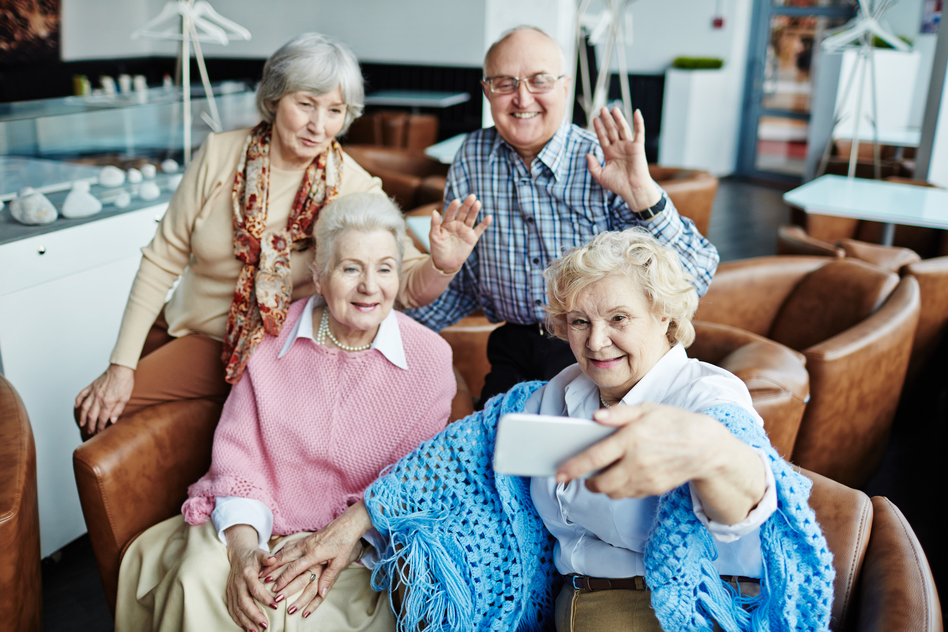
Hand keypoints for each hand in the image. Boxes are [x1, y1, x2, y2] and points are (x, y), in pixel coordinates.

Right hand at [74, 364, 134, 434]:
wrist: (121, 368)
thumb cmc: (125, 382)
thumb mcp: (125, 398)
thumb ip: (118, 410)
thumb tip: (112, 421)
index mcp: (108, 402)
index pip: (102, 418)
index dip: (100, 427)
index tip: (99, 433)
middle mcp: (98, 398)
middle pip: (92, 415)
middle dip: (90, 425)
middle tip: (89, 432)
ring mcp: (93, 392)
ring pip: (85, 407)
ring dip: (82, 416)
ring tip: (82, 423)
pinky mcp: (92, 386)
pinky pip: (82, 394)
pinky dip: (78, 400)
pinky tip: (77, 406)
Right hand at [224, 526, 276, 631]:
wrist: (238, 554)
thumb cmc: (253, 555)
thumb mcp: (261, 553)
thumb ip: (267, 557)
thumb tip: (273, 559)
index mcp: (247, 573)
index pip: (255, 588)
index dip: (264, 598)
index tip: (275, 606)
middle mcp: (237, 583)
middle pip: (244, 602)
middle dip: (254, 615)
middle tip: (265, 625)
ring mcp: (232, 590)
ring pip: (237, 609)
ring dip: (246, 622)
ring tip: (256, 631)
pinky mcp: (229, 595)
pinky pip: (231, 610)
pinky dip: (238, 620)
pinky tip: (246, 628)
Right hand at [259, 501, 370, 618]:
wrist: (347, 524)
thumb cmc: (345, 543)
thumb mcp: (340, 562)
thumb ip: (329, 578)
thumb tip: (322, 594)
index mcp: (314, 554)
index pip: (295, 568)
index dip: (284, 579)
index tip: (275, 589)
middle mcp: (306, 547)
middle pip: (284, 559)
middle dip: (272, 570)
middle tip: (260, 580)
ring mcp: (304, 541)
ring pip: (284, 552)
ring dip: (273, 562)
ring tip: (262, 570)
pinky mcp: (305, 538)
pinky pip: (288, 545)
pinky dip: (279, 552)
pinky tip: (274, 556)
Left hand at [428, 194, 491, 273]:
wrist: (445, 263)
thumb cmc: (437, 249)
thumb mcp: (434, 237)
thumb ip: (434, 224)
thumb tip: (434, 211)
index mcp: (447, 223)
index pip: (450, 212)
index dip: (453, 207)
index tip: (456, 201)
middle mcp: (457, 224)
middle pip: (463, 212)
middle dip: (467, 204)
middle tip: (472, 196)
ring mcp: (465, 230)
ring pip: (471, 218)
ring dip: (475, 211)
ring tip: (478, 203)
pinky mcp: (472, 238)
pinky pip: (479, 229)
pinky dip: (484, 224)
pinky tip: (489, 217)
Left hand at [557, 403, 765, 523]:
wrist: (706, 447)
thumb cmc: (673, 422)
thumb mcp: (647, 409)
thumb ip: (618, 414)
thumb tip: (594, 418)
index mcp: (632, 439)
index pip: (595, 458)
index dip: (573, 467)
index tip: (558, 474)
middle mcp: (638, 462)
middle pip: (601, 483)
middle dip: (587, 482)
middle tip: (585, 475)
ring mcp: (647, 479)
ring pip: (613, 493)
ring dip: (603, 487)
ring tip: (602, 474)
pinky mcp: (654, 489)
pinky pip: (628, 495)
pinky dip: (620, 489)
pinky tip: (622, 476)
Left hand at [585, 107, 661, 212]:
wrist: (632, 190)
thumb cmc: (617, 185)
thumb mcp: (601, 176)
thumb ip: (593, 166)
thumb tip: (588, 153)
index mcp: (609, 153)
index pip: (603, 137)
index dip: (599, 128)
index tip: (595, 119)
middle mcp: (619, 148)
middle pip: (611, 130)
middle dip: (607, 120)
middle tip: (602, 109)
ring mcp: (628, 146)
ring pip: (623, 129)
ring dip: (618, 118)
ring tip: (613, 108)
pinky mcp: (638, 147)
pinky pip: (639, 132)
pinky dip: (638, 122)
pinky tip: (636, 112)